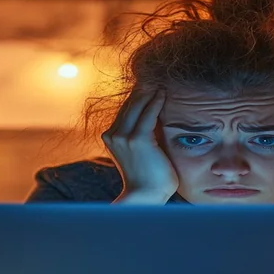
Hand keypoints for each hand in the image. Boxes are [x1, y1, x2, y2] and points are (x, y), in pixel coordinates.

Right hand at [101, 90, 177, 204]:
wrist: (145, 195)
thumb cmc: (148, 177)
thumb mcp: (140, 151)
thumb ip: (143, 134)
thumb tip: (155, 116)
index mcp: (110, 137)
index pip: (124, 110)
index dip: (136, 97)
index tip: (149, 85)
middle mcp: (113, 134)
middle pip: (129, 105)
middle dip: (142, 90)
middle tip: (156, 78)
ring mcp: (123, 137)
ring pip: (137, 106)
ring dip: (150, 93)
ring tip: (161, 82)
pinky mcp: (137, 139)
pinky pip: (148, 114)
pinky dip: (156, 102)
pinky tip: (163, 94)